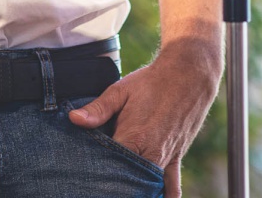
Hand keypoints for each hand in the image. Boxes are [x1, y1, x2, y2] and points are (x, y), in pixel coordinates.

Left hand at [68, 37, 221, 197]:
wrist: (188, 75)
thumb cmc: (151, 82)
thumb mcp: (121, 90)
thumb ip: (98, 109)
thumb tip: (73, 119)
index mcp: (133, 139)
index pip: (109, 166)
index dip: (96, 170)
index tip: (85, 173)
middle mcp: (151, 155)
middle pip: (127, 180)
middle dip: (113, 184)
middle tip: (98, 185)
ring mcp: (166, 159)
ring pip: (147, 185)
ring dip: (135, 188)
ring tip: (119, 190)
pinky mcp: (176, 158)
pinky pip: (172, 186)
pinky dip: (164, 195)